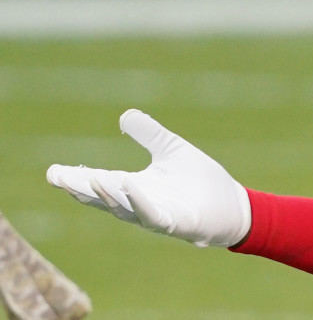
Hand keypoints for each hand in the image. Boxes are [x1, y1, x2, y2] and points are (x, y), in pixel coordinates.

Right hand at [46, 109, 250, 247]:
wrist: (234, 205)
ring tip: (90, 180)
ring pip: (125, 208)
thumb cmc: (200, 180)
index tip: (52, 171)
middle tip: (57, 177)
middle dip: (81, 188)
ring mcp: (157, 215)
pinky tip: (131, 187)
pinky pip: (155, 215)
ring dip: (107, 195)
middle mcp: (140, 204)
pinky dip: (141, 203)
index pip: (100, 182)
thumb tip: (124, 115)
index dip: (77, 178)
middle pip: (104, 197)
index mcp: (136, 187)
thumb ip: (149, 134)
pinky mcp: (177, 223)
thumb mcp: (171, 149)